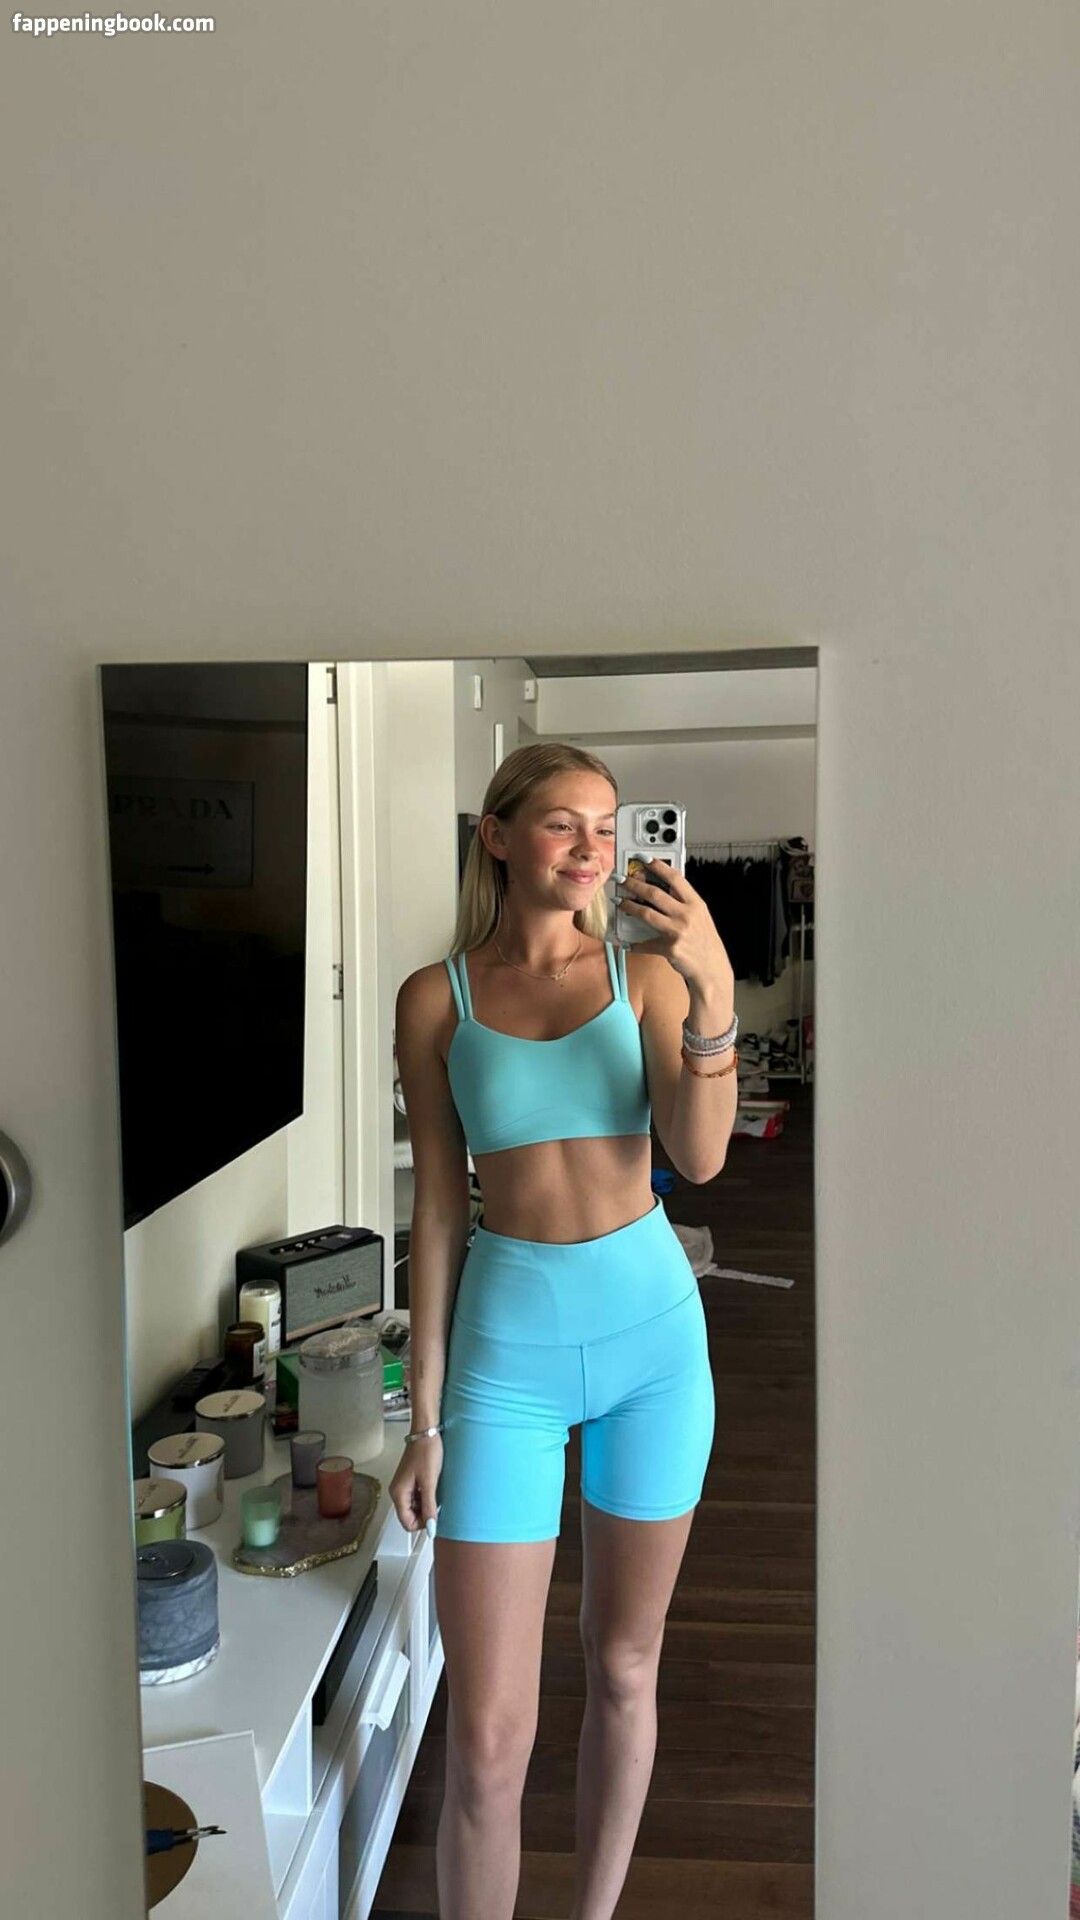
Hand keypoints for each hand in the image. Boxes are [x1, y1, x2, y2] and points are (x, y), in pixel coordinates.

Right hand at [389, 1438, 442, 1533]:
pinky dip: (427, 1497)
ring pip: (415, 1508)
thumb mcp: (430, 1482)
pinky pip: (418, 1497)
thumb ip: (429, 1507)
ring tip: (436, 1491)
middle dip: (425, 1514)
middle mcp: (398, 1491)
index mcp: (398, 1493)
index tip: (435, 1517)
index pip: (407, 1523)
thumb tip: (430, 1527)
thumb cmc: (426, 1450)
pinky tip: (434, 1487)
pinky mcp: (412, 1481)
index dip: (422, 1523)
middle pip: (411, 1516)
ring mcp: (405, 1486)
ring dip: (427, 1505)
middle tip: (437, 1502)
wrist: (427, 1432)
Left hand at [616, 859, 733, 992]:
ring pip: (646, 913)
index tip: (643, 858)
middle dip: (633, 884)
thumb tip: (660, 886)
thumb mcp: (699, 915)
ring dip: (628, 906)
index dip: (657, 866)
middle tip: (620, 879)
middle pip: (654, 893)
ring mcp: (678, 931)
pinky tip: (625, 942)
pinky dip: (634, 943)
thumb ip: (683, 901)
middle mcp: (687, 915)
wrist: (712, 967)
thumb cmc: (704, 940)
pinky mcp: (669, 948)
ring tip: (618, 901)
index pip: (675, 878)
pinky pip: (646, 943)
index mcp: (696, 903)